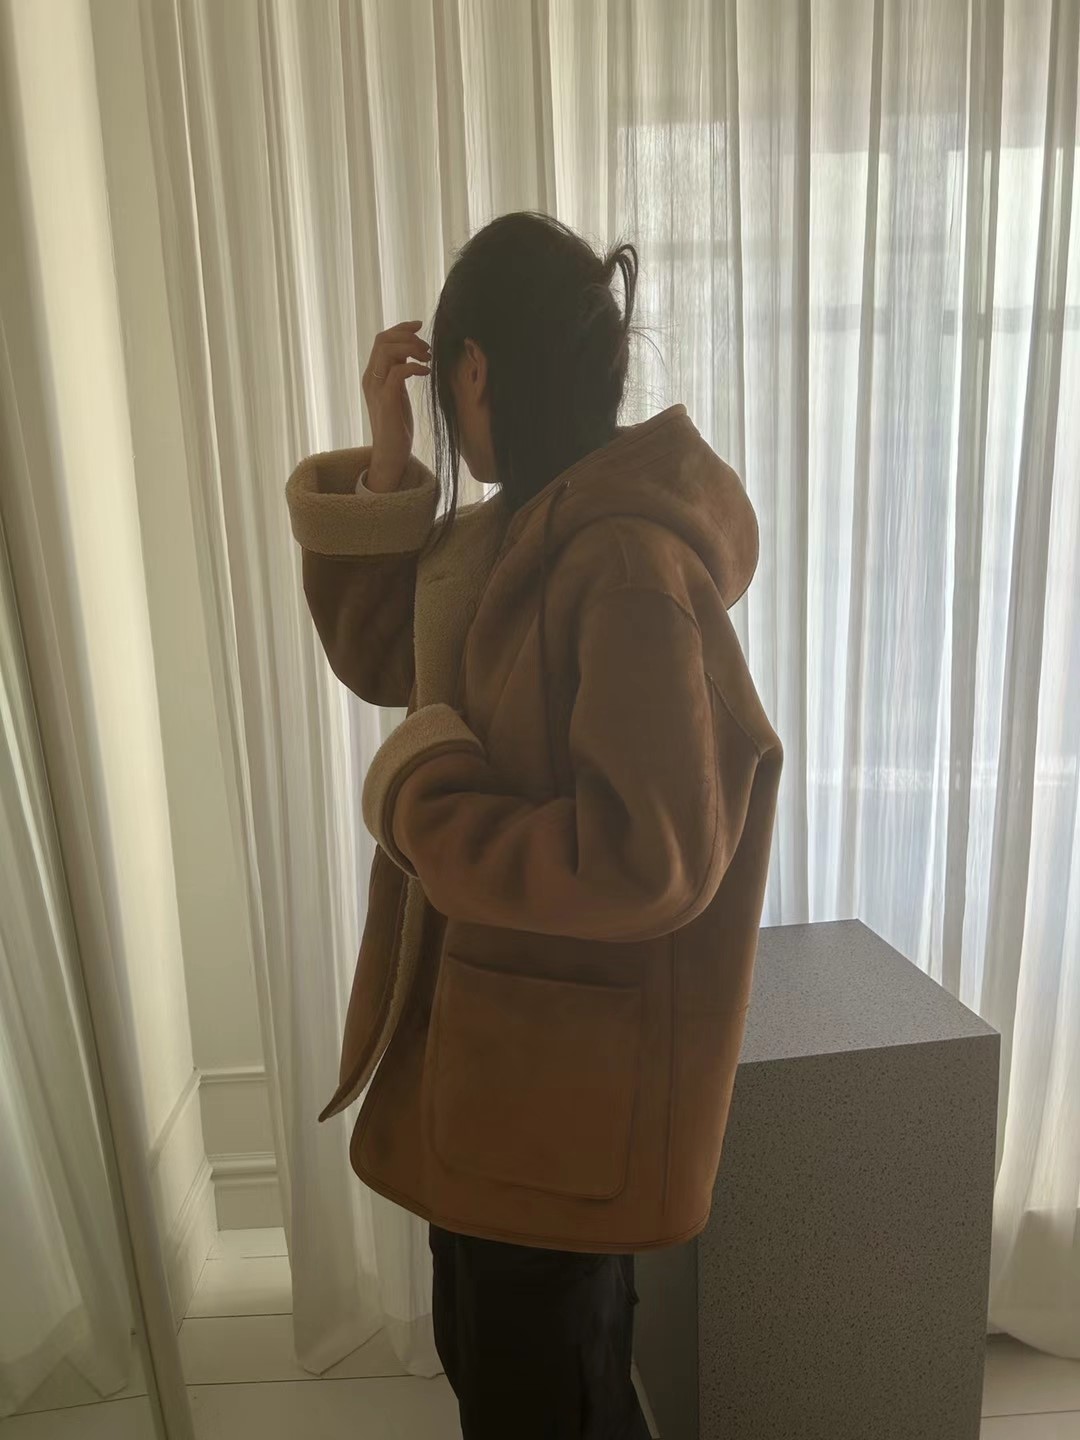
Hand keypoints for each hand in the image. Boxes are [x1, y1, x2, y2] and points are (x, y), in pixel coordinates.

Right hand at [362, 321, 430, 491]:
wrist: (391, 453)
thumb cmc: (398, 425)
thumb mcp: (398, 393)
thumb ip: (400, 373)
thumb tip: (413, 353)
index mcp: (372, 374)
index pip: (382, 339)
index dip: (401, 328)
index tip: (420, 325)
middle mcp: (370, 378)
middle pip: (383, 340)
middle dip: (408, 336)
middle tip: (427, 348)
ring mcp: (376, 388)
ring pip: (388, 351)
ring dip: (411, 349)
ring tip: (428, 359)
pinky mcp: (386, 400)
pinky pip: (398, 372)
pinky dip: (414, 367)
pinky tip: (426, 372)